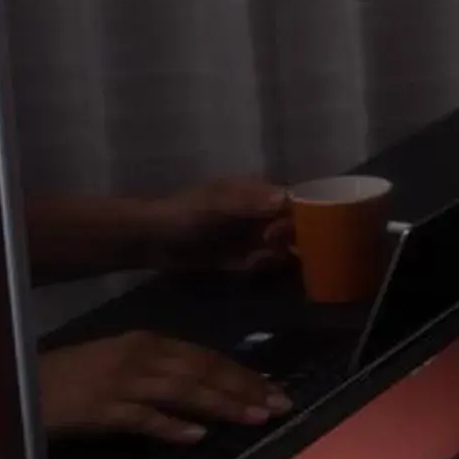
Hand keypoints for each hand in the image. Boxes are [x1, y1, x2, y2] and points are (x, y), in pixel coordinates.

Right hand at [36, 332, 291, 443]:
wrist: (20, 385)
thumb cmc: (71, 375)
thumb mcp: (120, 362)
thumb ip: (159, 371)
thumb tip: (201, 391)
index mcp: (146, 341)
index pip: (205, 356)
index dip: (241, 373)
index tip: (272, 387)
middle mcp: (139, 356)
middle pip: (202, 371)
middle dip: (245, 388)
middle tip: (280, 404)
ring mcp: (121, 382)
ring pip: (183, 391)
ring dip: (223, 404)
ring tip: (255, 418)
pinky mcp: (101, 410)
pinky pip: (143, 418)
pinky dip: (171, 426)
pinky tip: (197, 435)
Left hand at [140, 177, 293, 273]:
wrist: (153, 241)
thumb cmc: (184, 214)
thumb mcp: (216, 205)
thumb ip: (249, 203)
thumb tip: (285, 198)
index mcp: (260, 191)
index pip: (297, 200)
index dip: (305, 215)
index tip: (295, 231)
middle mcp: (264, 212)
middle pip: (297, 226)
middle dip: (289, 240)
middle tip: (267, 248)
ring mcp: (256, 236)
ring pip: (285, 247)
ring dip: (274, 257)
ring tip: (253, 260)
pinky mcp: (246, 257)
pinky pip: (267, 263)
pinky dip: (261, 266)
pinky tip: (244, 267)